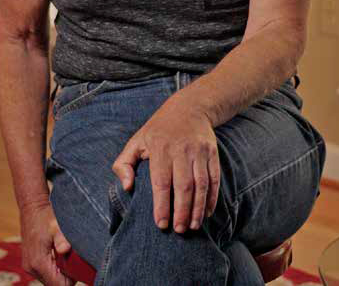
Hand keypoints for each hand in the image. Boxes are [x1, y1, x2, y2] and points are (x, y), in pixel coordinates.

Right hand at [20, 201, 74, 285]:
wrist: (32, 206)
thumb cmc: (45, 215)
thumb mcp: (56, 225)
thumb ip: (61, 238)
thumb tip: (66, 249)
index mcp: (38, 262)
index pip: (57, 285)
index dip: (71, 280)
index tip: (78, 268)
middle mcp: (31, 267)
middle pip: (53, 284)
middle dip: (65, 277)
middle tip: (74, 260)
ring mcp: (29, 266)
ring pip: (48, 279)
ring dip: (59, 272)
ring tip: (67, 256)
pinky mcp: (29, 262)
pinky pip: (44, 272)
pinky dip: (53, 268)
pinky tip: (59, 254)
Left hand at [111, 94, 219, 233]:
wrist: (189, 107)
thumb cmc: (158, 130)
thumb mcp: (136, 140)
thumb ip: (124, 163)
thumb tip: (127, 187)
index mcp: (160, 147)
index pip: (161, 182)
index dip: (161, 205)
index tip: (161, 224)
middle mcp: (181, 149)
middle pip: (183, 186)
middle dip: (182, 212)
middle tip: (179, 230)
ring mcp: (199, 150)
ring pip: (201, 184)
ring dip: (198, 208)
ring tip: (193, 226)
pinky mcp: (212, 152)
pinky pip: (214, 178)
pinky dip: (212, 198)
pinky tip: (206, 212)